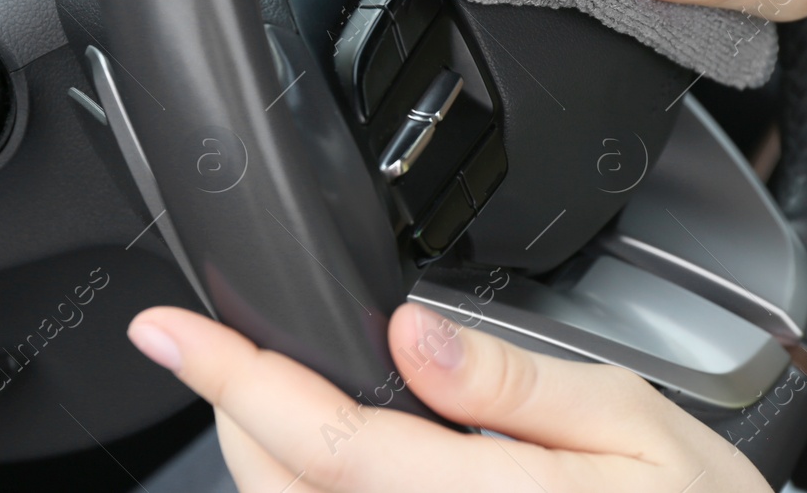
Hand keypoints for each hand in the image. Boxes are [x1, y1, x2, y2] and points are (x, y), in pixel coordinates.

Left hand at [127, 302, 772, 492]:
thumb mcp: (639, 424)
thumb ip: (517, 382)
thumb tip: (416, 334)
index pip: (321, 436)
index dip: (232, 377)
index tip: (168, 330)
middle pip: (282, 489)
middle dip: (233, 408)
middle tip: (220, 344)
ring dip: (257, 459)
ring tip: (260, 394)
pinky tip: (321, 460)